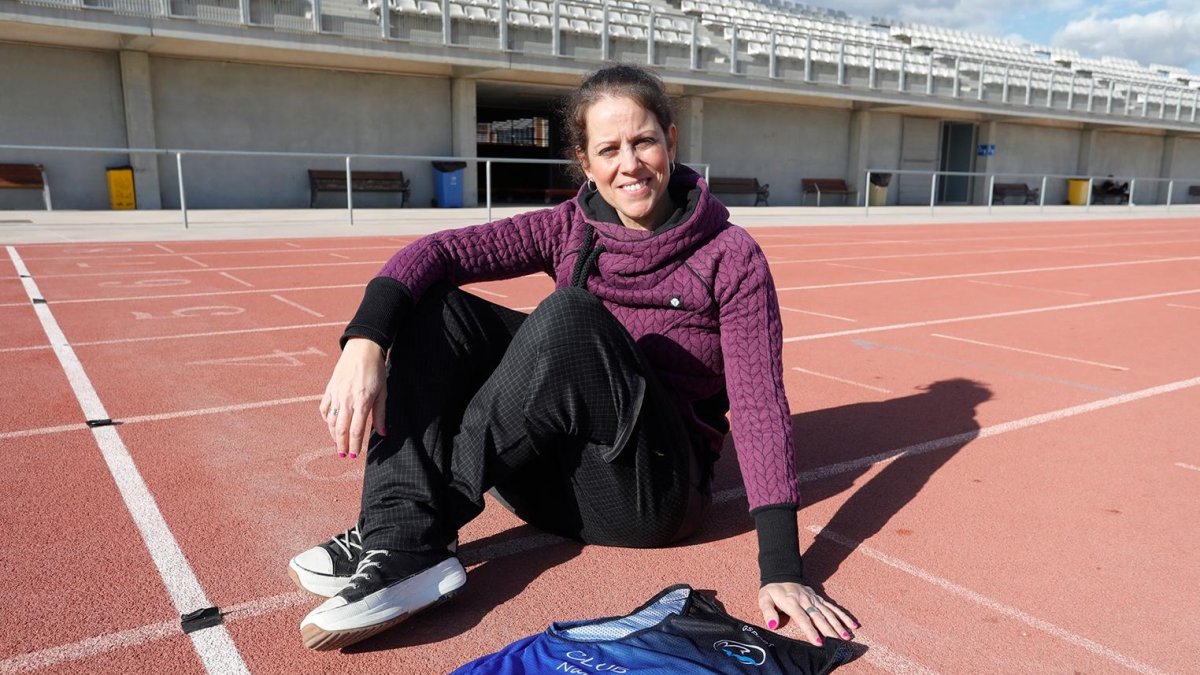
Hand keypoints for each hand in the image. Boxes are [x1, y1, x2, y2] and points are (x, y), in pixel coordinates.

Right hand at [319, 338, 387, 458]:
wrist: (362, 349)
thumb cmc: (376, 371)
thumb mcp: (383, 392)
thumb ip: (381, 414)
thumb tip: (383, 434)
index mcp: (362, 401)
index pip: (356, 429)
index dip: (355, 444)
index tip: (354, 456)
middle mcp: (347, 399)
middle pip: (340, 428)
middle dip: (341, 444)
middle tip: (343, 456)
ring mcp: (336, 394)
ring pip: (330, 420)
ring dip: (333, 435)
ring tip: (338, 444)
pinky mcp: (329, 389)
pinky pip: (324, 408)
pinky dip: (326, 419)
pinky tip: (330, 425)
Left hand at [758, 582, 857, 645]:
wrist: (781, 573)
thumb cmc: (772, 590)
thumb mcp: (764, 598)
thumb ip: (767, 611)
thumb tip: (772, 625)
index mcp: (792, 602)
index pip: (803, 618)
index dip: (811, 630)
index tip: (819, 642)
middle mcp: (805, 601)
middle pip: (819, 617)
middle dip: (829, 630)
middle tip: (838, 642)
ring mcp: (814, 599)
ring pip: (828, 612)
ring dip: (838, 624)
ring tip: (847, 636)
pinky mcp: (819, 598)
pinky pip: (833, 607)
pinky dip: (843, 616)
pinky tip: (852, 624)